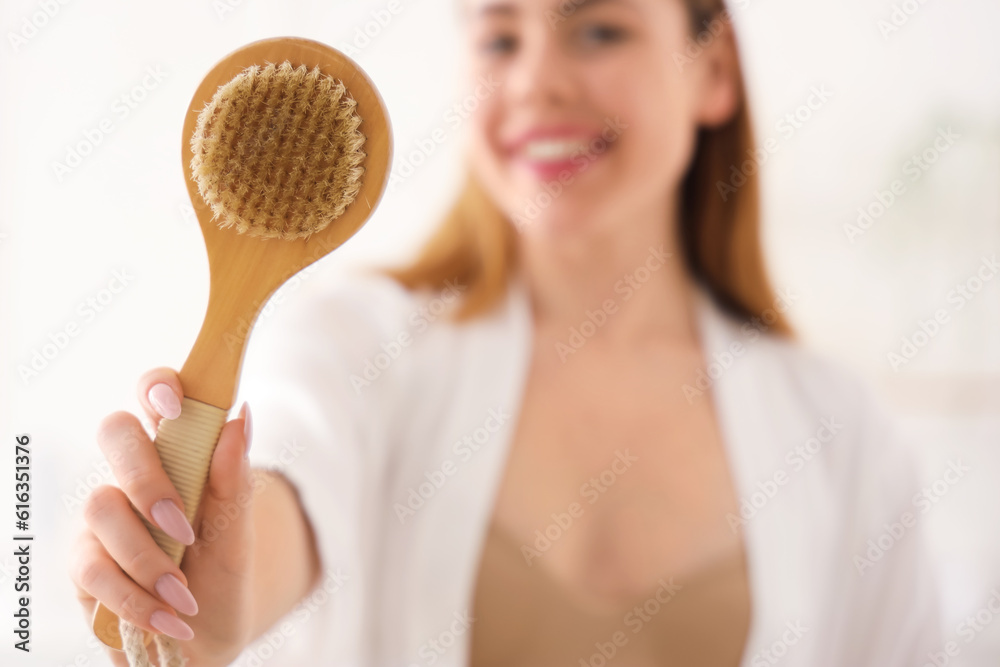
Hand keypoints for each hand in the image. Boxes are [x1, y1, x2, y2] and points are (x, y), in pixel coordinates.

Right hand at [70, 368, 255, 665]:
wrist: (205, 639)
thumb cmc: (220, 576)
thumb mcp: (237, 534)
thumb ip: (234, 481)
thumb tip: (241, 416)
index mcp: (179, 454)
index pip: (157, 396)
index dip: (158, 387)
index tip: (176, 406)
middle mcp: (134, 475)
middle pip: (115, 432)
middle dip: (146, 477)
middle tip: (181, 526)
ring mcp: (104, 517)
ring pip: (102, 505)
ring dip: (147, 557)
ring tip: (184, 595)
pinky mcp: (84, 562)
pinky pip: (93, 567)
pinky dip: (135, 597)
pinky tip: (167, 618)